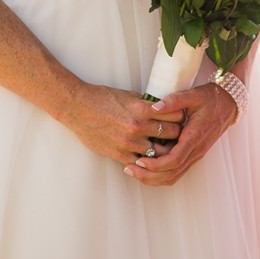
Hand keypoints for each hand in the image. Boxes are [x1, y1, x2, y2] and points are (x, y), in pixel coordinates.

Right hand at [61, 82, 186, 167]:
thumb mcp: (129, 95)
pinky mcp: (119, 154)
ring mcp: (128, 143)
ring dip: (165, 149)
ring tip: (167, 146)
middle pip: (171, 134)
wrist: (78, 108)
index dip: (181, 116)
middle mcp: (137, 127)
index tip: (182, 118)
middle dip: (177, 133)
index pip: (175, 115)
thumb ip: (147, 104)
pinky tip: (151, 157)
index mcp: (141, 109)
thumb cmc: (102, 98)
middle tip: (179, 134)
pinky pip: (141, 163)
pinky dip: (148, 161)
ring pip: (160, 152)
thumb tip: (164, 108)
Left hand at [126, 82, 238, 186]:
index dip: (155, 164)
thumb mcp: (193, 95)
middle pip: (171, 174)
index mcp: (195, 137)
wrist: (228, 104)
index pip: (174, 160)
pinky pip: (176, 172)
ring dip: (153, 178)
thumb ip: (174, 100)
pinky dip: (161, 175)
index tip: (139, 160)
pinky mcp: (193, 155)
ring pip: (173, 176)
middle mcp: (196, 150)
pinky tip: (147, 169)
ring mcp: (196, 155)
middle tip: (129, 169)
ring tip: (135, 172)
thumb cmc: (211, 99)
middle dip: (149, 176)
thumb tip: (154, 107)